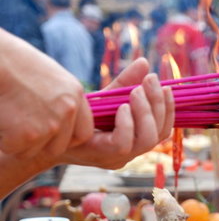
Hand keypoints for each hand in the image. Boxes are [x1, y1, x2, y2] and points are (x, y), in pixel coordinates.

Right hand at [0, 29, 93, 158]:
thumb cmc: (13, 62)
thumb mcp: (49, 77)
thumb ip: (60, 100)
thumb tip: (60, 121)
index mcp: (75, 94)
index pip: (83, 134)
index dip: (66, 140)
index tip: (50, 137)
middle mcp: (67, 111)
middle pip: (57, 148)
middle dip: (38, 145)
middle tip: (19, 129)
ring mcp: (50, 125)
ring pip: (32, 151)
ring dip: (17, 142)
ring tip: (7, 116)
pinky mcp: (28, 135)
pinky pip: (13, 149)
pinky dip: (2, 141)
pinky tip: (0, 119)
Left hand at [58, 58, 174, 168]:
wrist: (47, 130)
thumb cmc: (78, 115)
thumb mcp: (107, 97)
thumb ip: (126, 83)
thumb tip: (145, 62)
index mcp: (135, 140)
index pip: (163, 129)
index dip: (169, 109)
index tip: (166, 86)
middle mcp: (130, 153)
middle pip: (159, 134)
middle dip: (158, 105)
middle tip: (149, 81)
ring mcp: (117, 158)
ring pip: (146, 140)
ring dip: (145, 113)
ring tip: (135, 91)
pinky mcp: (102, 156)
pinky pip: (123, 142)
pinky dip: (127, 123)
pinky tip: (121, 106)